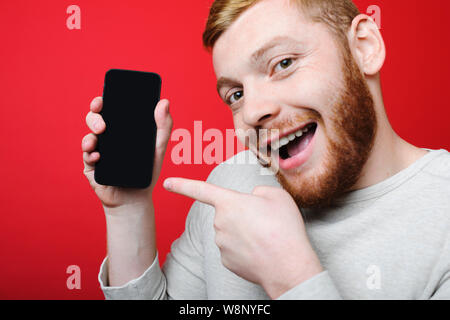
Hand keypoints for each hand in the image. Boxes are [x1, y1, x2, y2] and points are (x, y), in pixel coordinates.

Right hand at [82, 96, 172, 210]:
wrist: (137, 198)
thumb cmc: (147, 171)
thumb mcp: (159, 147)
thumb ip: (163, 125)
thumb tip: (165, 101)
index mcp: (120, 130)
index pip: (108, 110)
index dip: (101, 102)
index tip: (102, 99)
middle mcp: (106, 138)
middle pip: (94, 120)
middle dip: (94, 117)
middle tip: (103, 123)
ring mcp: (97, 152)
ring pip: (87, 138)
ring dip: (90, 135)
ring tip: (99, 136)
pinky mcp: (92, 169)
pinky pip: (86, 158)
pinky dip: (90, 155)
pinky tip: (97, 155)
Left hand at [163, 177, 322, 298]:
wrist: (288, 266)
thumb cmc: (284, 229)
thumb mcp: (277, 196)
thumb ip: (260, 191)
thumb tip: (253, 199)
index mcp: (229, 203)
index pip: (201, 190)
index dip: (183, 184)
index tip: (168, 183)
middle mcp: (219, 223)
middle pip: (228, 213)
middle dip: (242, 215)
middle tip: (265, 222)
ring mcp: (221, 244)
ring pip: (231, 231)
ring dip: (245, 232)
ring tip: (266, 237)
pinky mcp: (226, 261)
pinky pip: (233, 248)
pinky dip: (245, 248)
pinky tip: (260, 250)